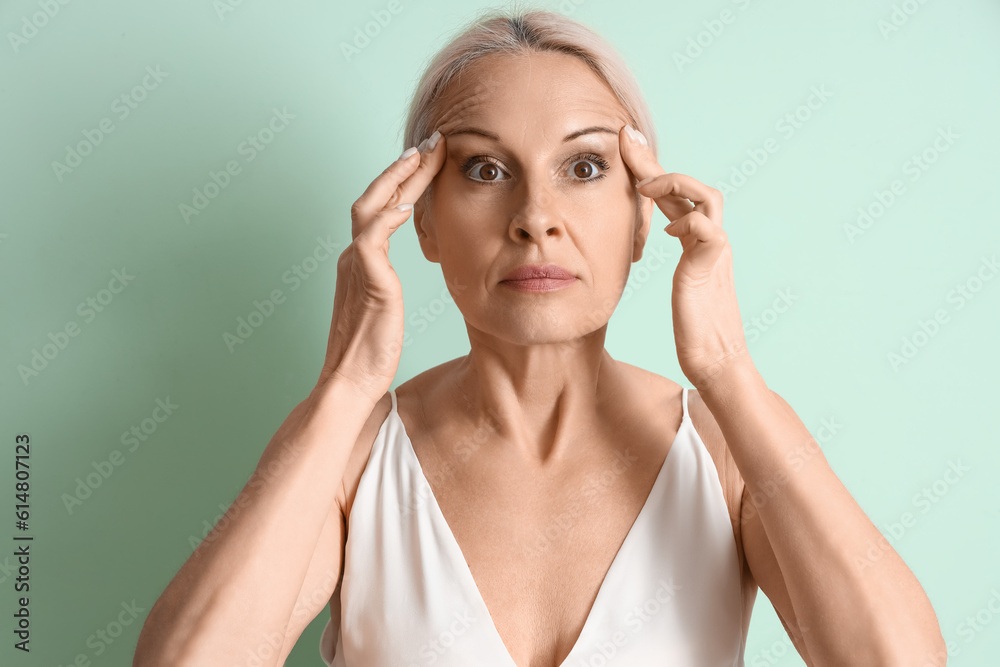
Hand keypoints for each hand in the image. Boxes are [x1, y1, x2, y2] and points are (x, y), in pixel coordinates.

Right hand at [315, 130, 446, 402]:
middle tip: (433, 142)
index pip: (381, 209)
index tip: (428, 160)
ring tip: (425, 155)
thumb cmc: (371, 354)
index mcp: (360, 262)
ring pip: (372, 206)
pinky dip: (388, 216)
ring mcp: (356, 266)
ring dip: (399, 178)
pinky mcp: (367, 281)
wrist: (350, 384)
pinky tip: (407, 203)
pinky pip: (374, 237)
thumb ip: (386, 287)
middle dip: (405, 167)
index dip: (404, 182)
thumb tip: (403, 284)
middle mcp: (354, 257)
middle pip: (375, 197)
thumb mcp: (384, 311)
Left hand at [618, 126, 751, 391]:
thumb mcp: (673, 285)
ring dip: (674, 184)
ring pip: (706, 196)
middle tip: (626, 141)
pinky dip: (687, 220)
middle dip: (656, 162)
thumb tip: (637, 249)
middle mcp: (710, 239)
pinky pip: (707, 228)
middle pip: (690, 186)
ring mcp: (715, 250)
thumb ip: (664, 264)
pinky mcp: (713, 265)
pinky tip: (667, 230)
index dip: (650, 170)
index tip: (625, 147)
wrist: (716, 360)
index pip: (675, 196)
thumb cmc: (693, 329)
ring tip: (645, 188)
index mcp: (697, 241)